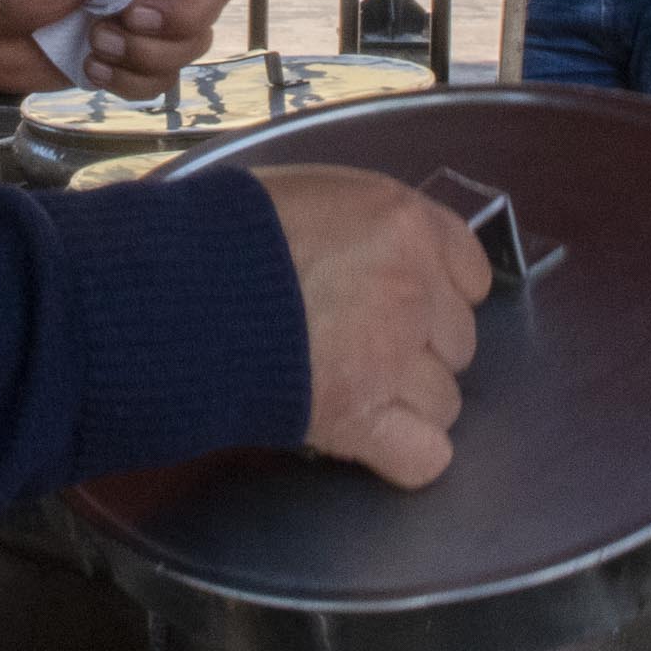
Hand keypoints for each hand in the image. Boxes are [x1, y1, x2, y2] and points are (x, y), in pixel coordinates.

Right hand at [256, 166, 491, 487]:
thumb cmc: (228, 230)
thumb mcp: (306, 193)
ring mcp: (392, 358)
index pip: (471, 271)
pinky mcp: (361, 417)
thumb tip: (367, 249)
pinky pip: (425, 457)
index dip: (440, 291)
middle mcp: (414, 289)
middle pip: (457, 340)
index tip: (408, 298)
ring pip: (445, 401)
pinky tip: (374, 439)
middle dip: (419, 347)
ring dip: (407, 401)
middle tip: (361, 342)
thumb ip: (359, 225)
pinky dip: (406, 455)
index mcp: (405, 224)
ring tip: (354, 389)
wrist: (178, 288)